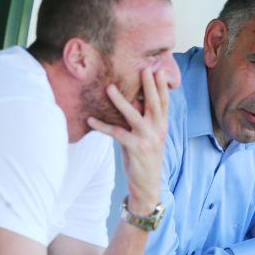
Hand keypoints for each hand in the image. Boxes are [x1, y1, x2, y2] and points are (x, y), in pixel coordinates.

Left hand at [88, 68, 168, 214]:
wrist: (147, 185)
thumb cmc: (143, 159)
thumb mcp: (146, 137)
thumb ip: (140, 121)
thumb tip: (129, 103)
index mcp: (162, 126)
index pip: (164, 102)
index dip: (162, 86)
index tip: (159, 70)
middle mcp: (158, 130)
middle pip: (154, 104)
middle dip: (149, 86)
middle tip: (144, 69)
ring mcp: (147, 139)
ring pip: (133, 115)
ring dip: (120, 101)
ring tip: (109, 88)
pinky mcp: (135, 149)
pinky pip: (116, 133)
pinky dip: (102, 125)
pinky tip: (90, 119)